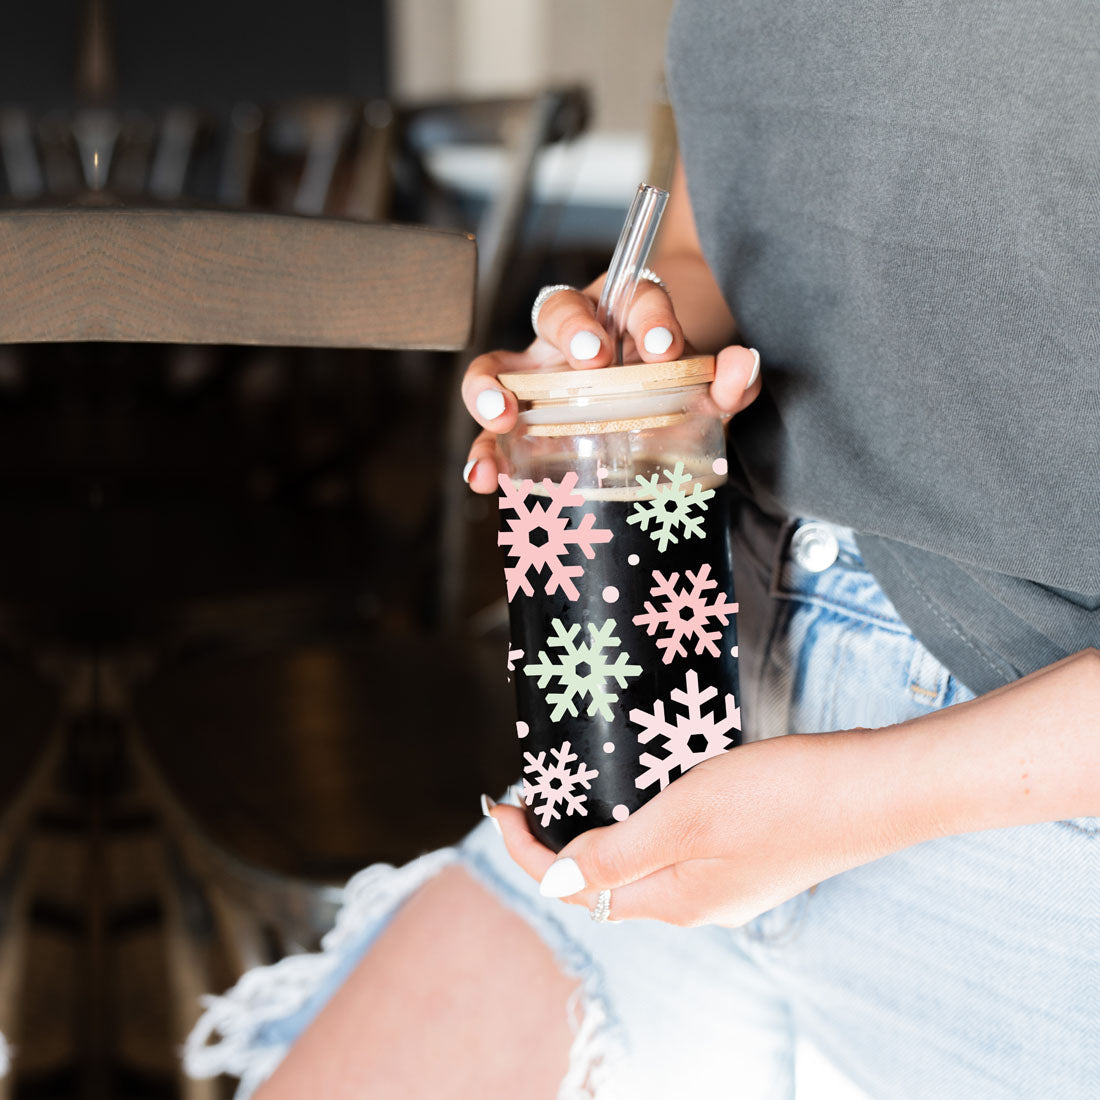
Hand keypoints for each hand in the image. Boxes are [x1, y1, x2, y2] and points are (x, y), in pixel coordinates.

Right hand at [460, 276, 762, 493]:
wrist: (641, 409)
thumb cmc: (665, 390)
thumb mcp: (700, 387)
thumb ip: (726, 381)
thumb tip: (743, 366)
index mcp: (622, 318)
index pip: (632, 297)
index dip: (647, 315)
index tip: (664, 346)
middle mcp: (573, 339)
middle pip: (557, 312)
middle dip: (572, 330)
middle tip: (594, 358)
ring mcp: (538, 379)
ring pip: (500, 366)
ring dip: (491, 388)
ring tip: (501, 416)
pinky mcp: (520, 426)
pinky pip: (492, 436)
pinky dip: (484, 455)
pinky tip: (482, 478)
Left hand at [487, 731, 901, 927]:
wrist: (877, 790)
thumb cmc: (783, 798)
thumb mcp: (685, 819)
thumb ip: (617, 854)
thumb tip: (554, 883)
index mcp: (672, 901)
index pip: (573, 885)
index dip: (527, 849)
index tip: (501, 802)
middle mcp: (695, 903)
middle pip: (604, 879)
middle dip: (560, 838)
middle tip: (538, 787)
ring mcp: (726, 882)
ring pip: (641, 862)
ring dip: (603, 828)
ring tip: (584, 782)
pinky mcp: (749, 857)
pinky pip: (676, 846)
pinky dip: (645, 821)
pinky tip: (650, 786)